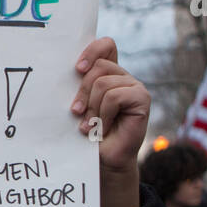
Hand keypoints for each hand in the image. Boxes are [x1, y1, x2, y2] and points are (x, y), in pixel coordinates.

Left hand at [71, 37, 149, 206]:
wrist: (102, 160)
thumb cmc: (87, 133)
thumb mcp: (79, 104)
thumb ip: (78, 85)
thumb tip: (64, 67)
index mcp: (108, 74)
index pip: (106, 45)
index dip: (92, 51)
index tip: (76, 70)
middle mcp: (123, 77)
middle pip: (99, 67)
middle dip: (83, 91)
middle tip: (77, 112)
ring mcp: (134, 87)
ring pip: (104, 83)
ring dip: (92, 107)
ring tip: (90, 124)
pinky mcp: (142, 99)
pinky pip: (115, 96)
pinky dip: (104, 114)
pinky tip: (103, 127)